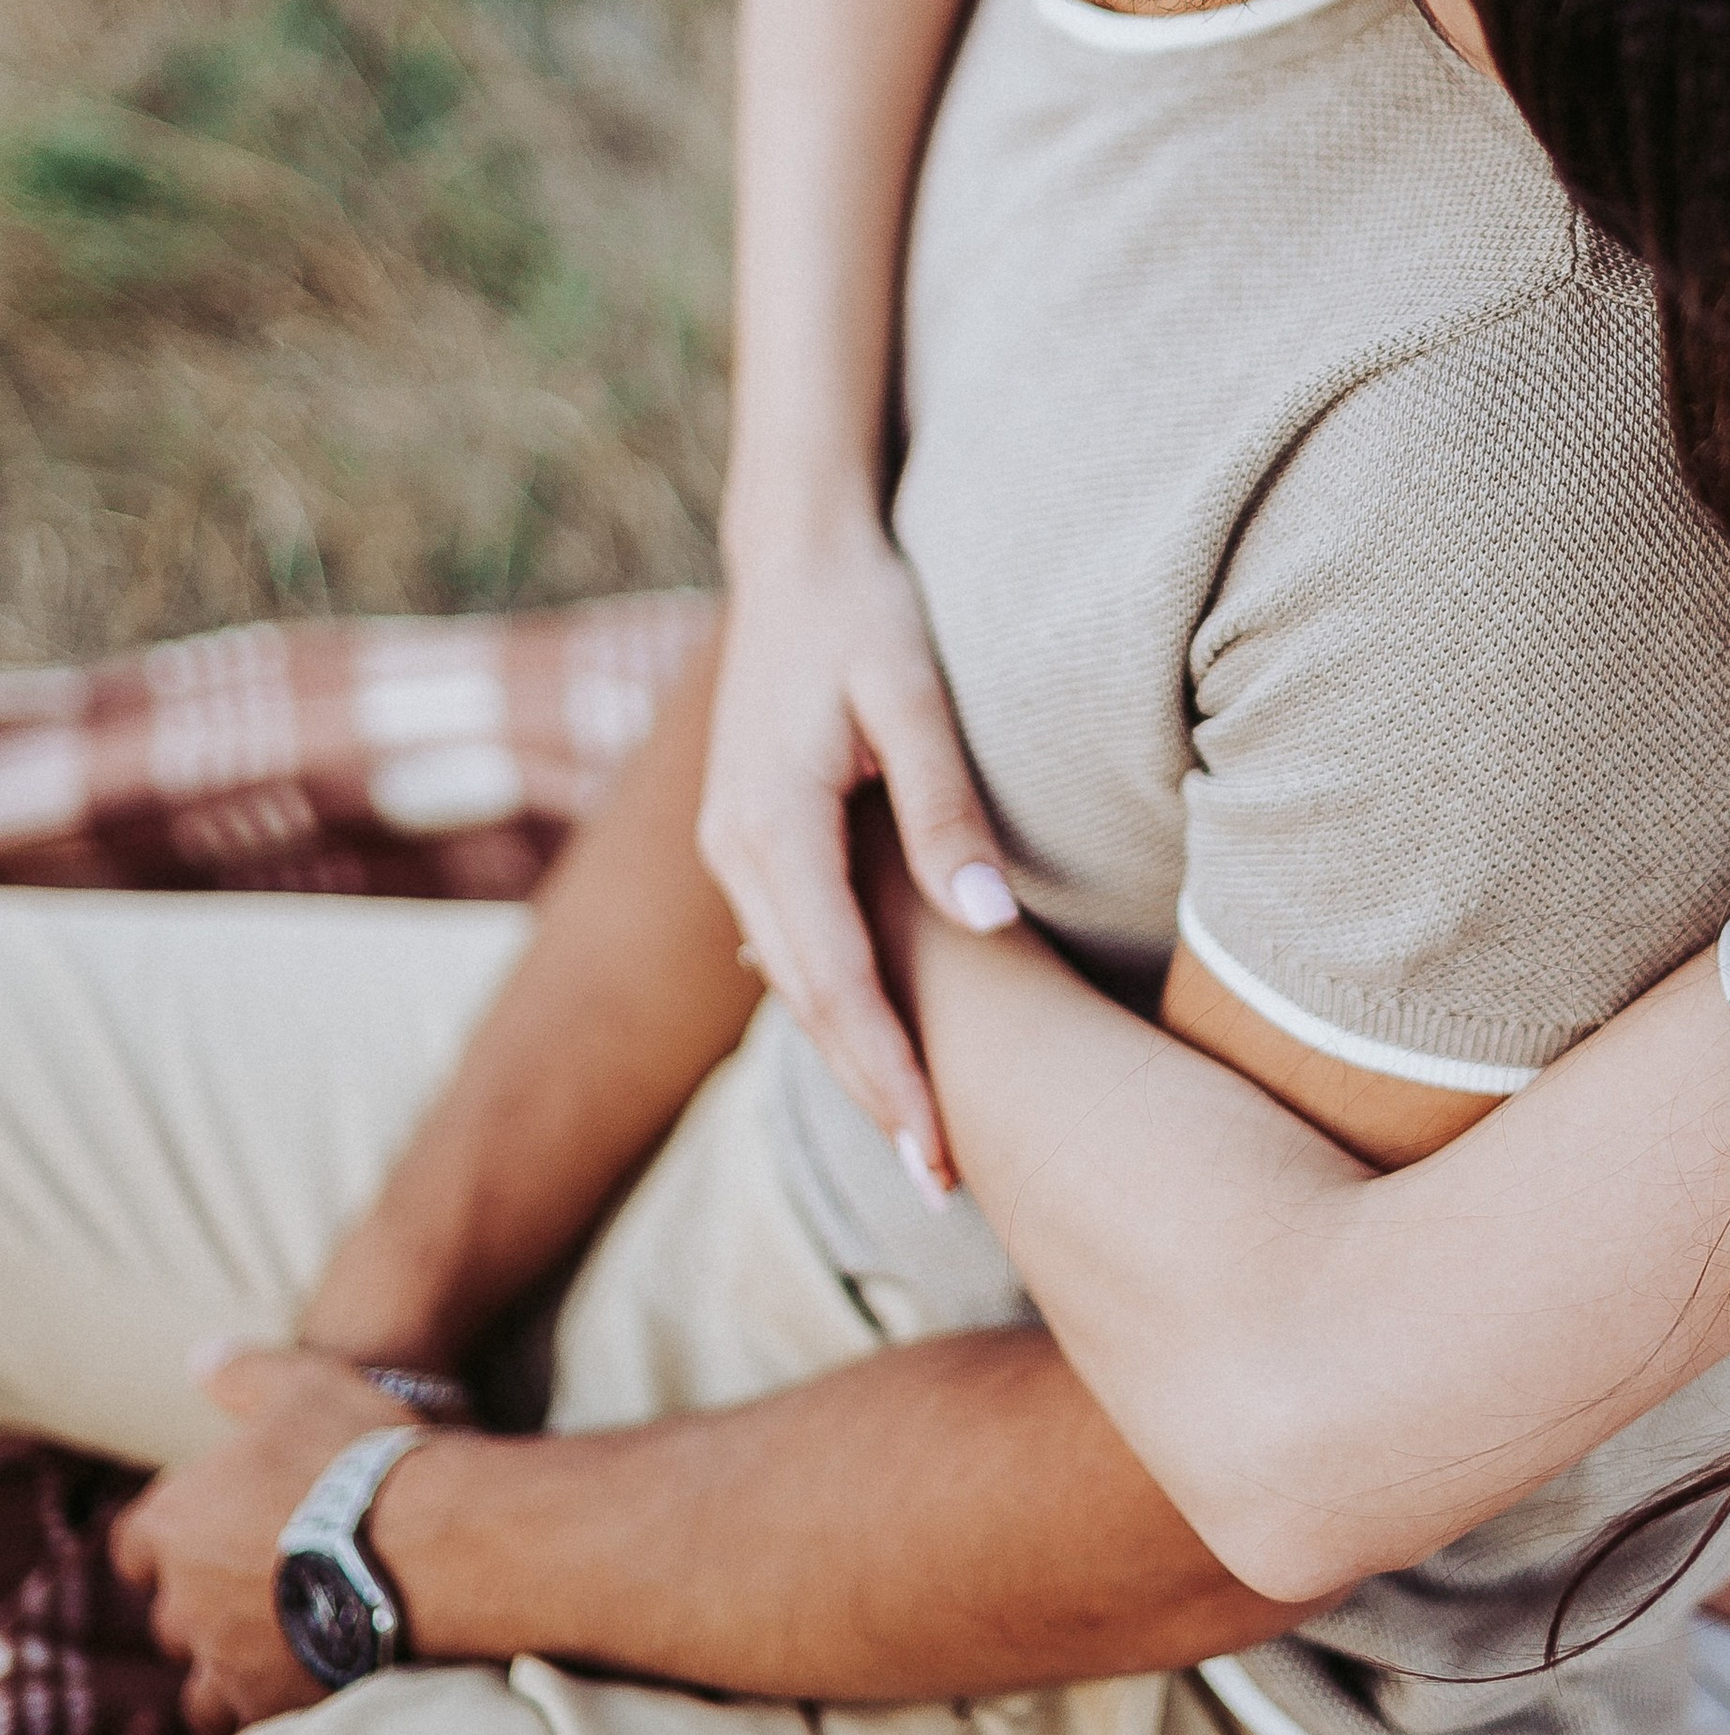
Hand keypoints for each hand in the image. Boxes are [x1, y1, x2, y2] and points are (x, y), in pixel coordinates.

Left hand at [110, 1349, 445, 1734]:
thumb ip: (241, 1372)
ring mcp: (226, 1661)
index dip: (166, 1536)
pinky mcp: (273, 1704)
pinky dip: (270, 1700)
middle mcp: (184, 1601)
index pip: (134, 1544)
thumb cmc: (357, 1453)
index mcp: (174, 1524)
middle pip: (171, 1614)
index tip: (205, 1530)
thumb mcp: (302, 1382)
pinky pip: (253, 1717)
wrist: (428, 1539)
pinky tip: (308, 1676)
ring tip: (277, 1644)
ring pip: (201, 1682)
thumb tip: (200, 1357)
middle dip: (203, 1601)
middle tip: (259, 1579)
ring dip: (227, 1665)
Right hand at [697, 527, 1014, 1179]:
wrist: (793, 552)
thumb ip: (946, 810)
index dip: (890, 1074)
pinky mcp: (747, 838)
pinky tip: (876, 1045)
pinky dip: (832, 1003)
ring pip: (793, 983)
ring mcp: (732, 848)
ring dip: (853, 1057)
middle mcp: (737, 851)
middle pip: (810, 1004)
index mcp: (773, 826)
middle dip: (874, 1094)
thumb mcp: (915, 696)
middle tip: (941, 1183)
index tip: (939, 1152)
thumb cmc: (865, 610)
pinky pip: (788, 945)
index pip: (838, 984)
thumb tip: (991, 923)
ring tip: (920, 1135)